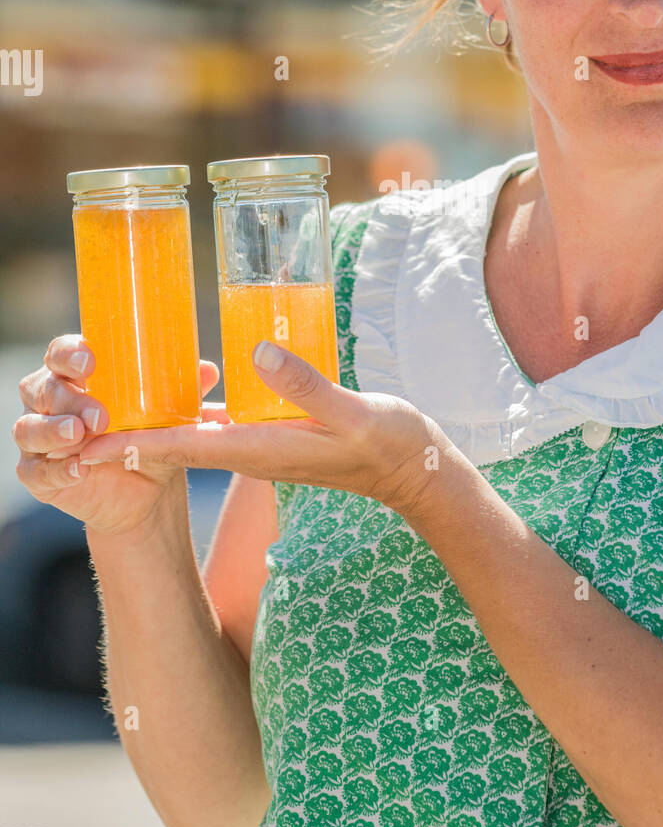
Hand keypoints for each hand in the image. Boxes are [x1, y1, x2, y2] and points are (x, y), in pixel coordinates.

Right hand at [14, 334, 223, 535]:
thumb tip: (206, 370)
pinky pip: (34, 470)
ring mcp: (39, 439)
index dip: (68, 353)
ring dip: (52, 430)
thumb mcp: (170, 415)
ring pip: (28, 428)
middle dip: (69, 399)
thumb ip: (184, 392)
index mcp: (76, 376)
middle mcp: (50, 402)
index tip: (89, 361)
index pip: (60, 353)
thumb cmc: (150, 437)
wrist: (146, 493)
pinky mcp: (38, 474)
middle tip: (100, 414)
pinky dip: (55, 469)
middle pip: (42, 388)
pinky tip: (79, 469)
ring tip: (79, 434)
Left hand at [77, 340, 448, 517]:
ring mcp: (264, 446)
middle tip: (82, 423)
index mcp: (261, 448)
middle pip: (177, 446)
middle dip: (130, 440)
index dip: (133, 445)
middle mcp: (254, 450)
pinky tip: (183, 394)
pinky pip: (221, 429)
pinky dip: (192, 417)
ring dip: (155, 428)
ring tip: (115, 409)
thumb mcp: (352, 412)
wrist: (416, 472)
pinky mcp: (276, 437)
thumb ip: (305, 385)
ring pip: (195, 438)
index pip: (183, 448)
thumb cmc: (389, 443)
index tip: (89, 446)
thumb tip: (257, 354)